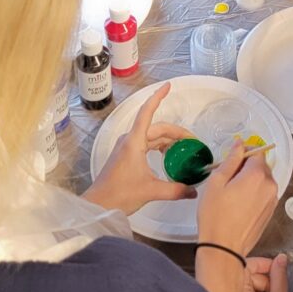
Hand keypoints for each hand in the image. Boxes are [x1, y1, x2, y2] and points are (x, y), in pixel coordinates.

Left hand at [83, 83, 196, 213]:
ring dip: (167, 139)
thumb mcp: (151, 191)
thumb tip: (194, 191)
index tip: (168, 86)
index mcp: (134, 141)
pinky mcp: (125, 155)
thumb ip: (175, 190)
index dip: (158, 97)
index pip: (147, 112)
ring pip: (151, 135)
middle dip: (175, 131)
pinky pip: (145, 143)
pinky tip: (167, 155)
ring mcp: (126, 147)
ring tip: (183, 147)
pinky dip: (158, 146)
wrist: (98, 205)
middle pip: (156, 127)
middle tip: (192, 140)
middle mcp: (130, 140)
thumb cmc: (120, 194)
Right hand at [198, 141, 277, 254]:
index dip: (244, 152)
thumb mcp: (217, 182)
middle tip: (228, 178)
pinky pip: (264, 194)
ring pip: (263, 180)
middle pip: (261, 166)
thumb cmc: (216, 215)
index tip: (232, 160)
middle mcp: (270, 185)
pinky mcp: (271, 212)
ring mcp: (272, 200)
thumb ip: (231, 159)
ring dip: (251, 180)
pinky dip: (254, 193)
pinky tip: (239, 204)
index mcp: (257, 174)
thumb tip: (240, 144)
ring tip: (232, 193)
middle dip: (247, 167)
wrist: (224, 249)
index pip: (257, 151)